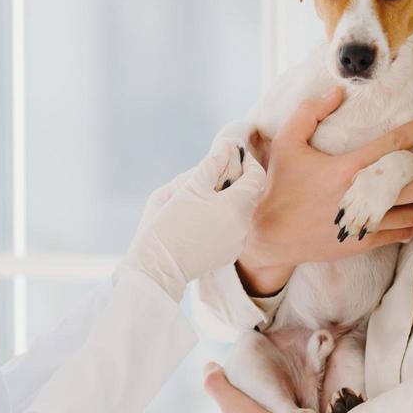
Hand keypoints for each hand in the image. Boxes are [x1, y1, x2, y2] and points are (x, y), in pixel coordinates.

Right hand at [122, 141, 266, 295]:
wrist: (156, 267)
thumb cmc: (168, 224)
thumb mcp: (187, 188)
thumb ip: (211, 164)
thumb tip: (227, 145)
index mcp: (237, 206)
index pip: (256, 176)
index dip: (247, 163)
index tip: (233, 155)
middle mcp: (243, 226)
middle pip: (248, 195)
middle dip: (233, 183)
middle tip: (210, 177)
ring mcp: (237, 243)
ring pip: (239, 213)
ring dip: (227, 202)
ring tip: (201, 200)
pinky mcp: (227, 255)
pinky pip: (232, 230)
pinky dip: (223, 220)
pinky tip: (201, 221)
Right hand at [237, 87, 412, 295]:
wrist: (268, 233)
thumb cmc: (280, 185)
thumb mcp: (287, 142)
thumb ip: (310, 112)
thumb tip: (337, 92)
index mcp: (346, 168)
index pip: (393, 145)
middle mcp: (359, 195)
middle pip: (412, 183)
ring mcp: (363, 221)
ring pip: (412, 212)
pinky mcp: (362, 241)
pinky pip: (400, 234)